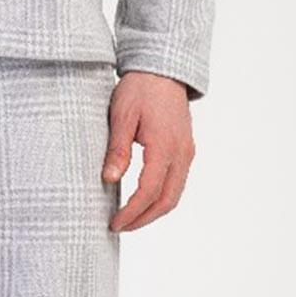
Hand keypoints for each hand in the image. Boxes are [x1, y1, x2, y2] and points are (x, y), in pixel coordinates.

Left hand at [102, 71, 195, 231]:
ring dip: (153, 211)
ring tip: (130, 219)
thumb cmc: (140, 88)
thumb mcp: (121, 116)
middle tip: (120, 226)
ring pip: (175, 194)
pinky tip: (143, 200)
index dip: (132, 212)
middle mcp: (181, 153)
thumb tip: (108, 179)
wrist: (163, 69)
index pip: (149, 191)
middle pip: (167, 200)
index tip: (115, 223)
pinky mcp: (185, 149)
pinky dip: (161, 198)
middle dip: (143, 219)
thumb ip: (117, 149)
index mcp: (165, 145)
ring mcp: (186, 152)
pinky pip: (177, 182)